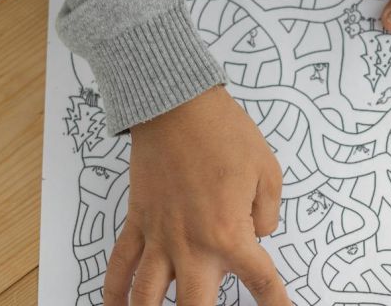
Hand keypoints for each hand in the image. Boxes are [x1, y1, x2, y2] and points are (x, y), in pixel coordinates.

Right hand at [104, 86, 290, 304]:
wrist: (176, 105)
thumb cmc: (224, 133)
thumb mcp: (268, 171)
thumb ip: (268, 214)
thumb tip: (259, 233)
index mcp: (229, 234)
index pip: (260, 282)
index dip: (276, 303)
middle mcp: (191, 245)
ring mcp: (160, 236)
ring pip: (148, 295)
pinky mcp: (138, 221)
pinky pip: (120, 263)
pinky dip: (114, 289)